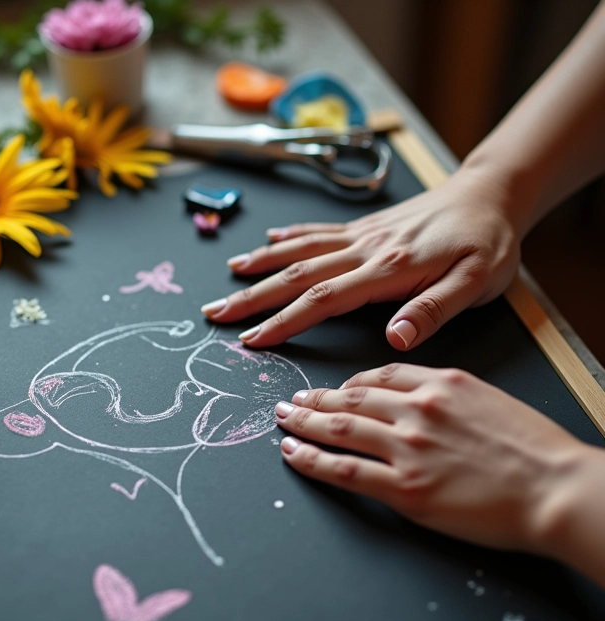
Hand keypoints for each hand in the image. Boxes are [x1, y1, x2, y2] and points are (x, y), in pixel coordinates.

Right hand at [201, 167, 521, 350]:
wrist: (492, 193)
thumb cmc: (487, 243)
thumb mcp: (476, 283)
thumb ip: (433, 310)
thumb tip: (395, 337)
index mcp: (388, 269)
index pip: (324, 299)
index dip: (284, 321)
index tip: (252, 339)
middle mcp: (365, 249)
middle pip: (297, 275)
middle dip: (253, 297)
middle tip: (216, 313)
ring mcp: (362, 236)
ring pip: (300, 250)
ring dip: (261, 265)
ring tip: (228, 276)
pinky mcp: (365, 227)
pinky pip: (318, 231)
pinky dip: (288, 237)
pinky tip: (268, 241)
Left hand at [274, 363, 589, 555]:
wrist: (557, 489)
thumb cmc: (535, 450)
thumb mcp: (490, 400)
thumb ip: (447, 395)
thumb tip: (415, 398)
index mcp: (442, 382)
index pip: (380, 373)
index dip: (348, 382)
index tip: (334, 388)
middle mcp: (418, 408)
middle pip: (351, 396)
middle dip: (315, 398)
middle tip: (292, 400)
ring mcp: (408, 447)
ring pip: (341, 427)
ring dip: (304, 423)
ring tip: (284, 421)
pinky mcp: (405, 488)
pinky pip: (345, 469)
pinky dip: (312, 460)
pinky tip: (292, 453)